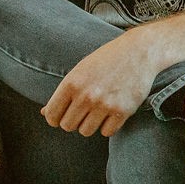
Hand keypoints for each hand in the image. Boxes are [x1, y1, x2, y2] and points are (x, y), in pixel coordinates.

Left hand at [41, 29, 162, 136]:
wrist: (140, 51)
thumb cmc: (107, 59)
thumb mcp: (81, 70)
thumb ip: (63, 92)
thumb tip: (44, 114)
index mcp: (72, 83)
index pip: (52, 115)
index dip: (55, 118)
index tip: (62, 115)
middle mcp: (86, 96)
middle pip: (68, 126)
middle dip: (73, 121)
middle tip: (83, 111)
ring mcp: (105, 105)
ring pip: (86, 131)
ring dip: (90, 124)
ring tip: (98, 111)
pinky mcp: (123, 111)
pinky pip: (107, 132)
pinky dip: (108, 126)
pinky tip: (112, 112)